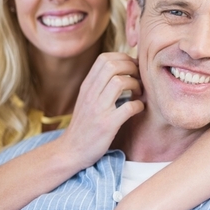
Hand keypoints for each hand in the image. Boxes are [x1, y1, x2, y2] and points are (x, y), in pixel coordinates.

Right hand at [56, 52, 144, 169]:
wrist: (70, 152)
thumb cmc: (85, 124)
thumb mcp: (87, 99)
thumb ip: (101, 84)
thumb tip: (124, 68)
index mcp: (87, 86)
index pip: (104, 58)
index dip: (123, 58)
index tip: (133, 68)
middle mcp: (90, 94)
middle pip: (113, 66)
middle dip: (132, 68)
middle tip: (139, 78)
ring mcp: (98, 109)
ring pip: (120, 82)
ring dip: (136, 84)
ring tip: (139, 93)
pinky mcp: (106, 125)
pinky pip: (128, 106)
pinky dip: (139, 105)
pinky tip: (139, 108)